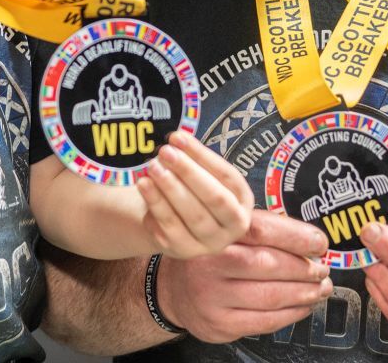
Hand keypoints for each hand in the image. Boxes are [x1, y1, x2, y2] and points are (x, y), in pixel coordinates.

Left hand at [136, 131, 253, 258]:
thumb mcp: (201, 175)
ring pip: (193, 216)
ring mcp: (210, 242)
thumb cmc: (193, 190)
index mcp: (243, 200)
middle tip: (165, 152)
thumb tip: (177, 140)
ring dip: (170, 188)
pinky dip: (156, 205)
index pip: (227, 176)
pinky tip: (144, 186)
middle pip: (214, 198)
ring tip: (152, 166)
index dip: (202, 156)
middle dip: (189, 172)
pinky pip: (170, 229)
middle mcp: (234, 225)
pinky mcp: (185, 251)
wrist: (175, 222)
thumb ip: (194, 160)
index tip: (177, 137)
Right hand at [156, 209, 333, 342]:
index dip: (297, 237)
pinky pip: (265, 321)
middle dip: (304, 269)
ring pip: (270, 296)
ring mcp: (213, 296)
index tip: (319, 243)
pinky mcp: (220, 323)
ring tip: (319, 289)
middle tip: (322, 269)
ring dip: (304, 293)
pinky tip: (302, 306)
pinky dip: (291, 314)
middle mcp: (210, 262)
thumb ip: (261, 230)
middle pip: (268, 264)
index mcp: (216, 233)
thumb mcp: (226, 232)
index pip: (262, 230)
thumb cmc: (208, 256)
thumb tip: (308, 240)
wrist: (173, 289)